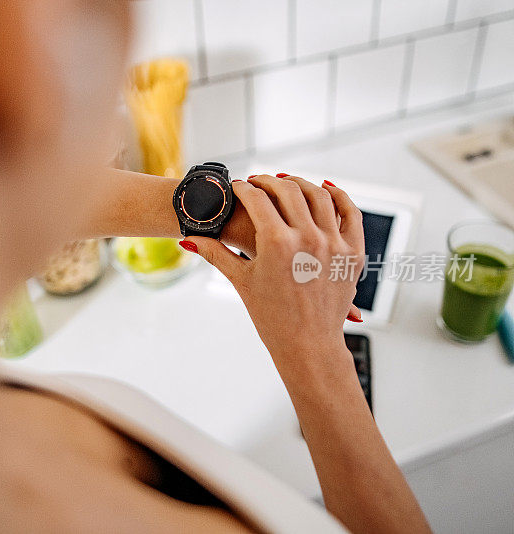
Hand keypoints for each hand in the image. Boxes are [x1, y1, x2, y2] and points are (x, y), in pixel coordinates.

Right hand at [182, 175, 364, 379]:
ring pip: (319, 195)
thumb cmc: (271, 317)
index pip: (257, 199)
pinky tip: (323, 189)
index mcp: (277, 244)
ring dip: (300, 183)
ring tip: (286, 183)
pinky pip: (349, 212)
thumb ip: (215, 254)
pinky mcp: (352, 252)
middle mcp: (308, 238)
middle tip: (258, 182)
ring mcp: (334, 243)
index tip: (238, 187)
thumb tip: (187, 240)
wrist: (307, 345)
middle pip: (288, 190)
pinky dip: (338, 196)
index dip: (243, 189)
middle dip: (269, 181)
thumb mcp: (241, 280)